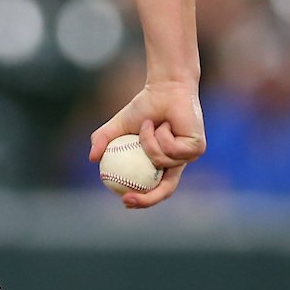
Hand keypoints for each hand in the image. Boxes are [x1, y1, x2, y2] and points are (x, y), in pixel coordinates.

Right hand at [88, 80, 205, 208]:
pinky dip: (160, 136)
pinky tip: (163, 123)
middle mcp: (179, 162)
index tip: (123, 201)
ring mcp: (190, 156)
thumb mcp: (117, 126)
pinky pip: (172, 151)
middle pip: (165, 190)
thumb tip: (92, 159)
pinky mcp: (197, 148)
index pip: (155, 189)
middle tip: (128, 197)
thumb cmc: (144, 106)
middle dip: (147, 199)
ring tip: (149, 125)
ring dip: (148, 143)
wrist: (165, 89)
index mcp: (164, 163)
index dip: (141, 200)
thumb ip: (103, 140)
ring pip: (162, 163)